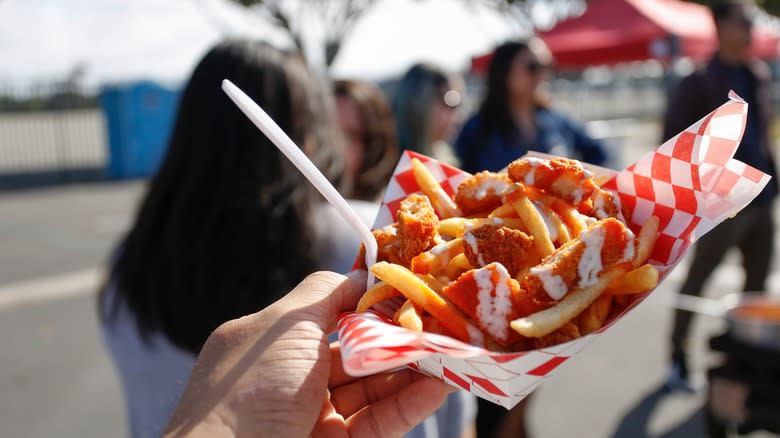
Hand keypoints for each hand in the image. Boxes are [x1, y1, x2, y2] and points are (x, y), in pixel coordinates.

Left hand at [164, 271, 455, 436]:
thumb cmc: (252, 386)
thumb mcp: (284, 325)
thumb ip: (327, 293)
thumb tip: (364, 274)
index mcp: (270, 343)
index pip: (330, 315)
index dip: (370, 305)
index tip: (411, 294)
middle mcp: (290, 377)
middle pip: (357, 352)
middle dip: (400, 339)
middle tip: (442, 326)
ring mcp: (311, 416)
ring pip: (372, 388)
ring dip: (413, 371)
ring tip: (451, 354)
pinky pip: (378, 422)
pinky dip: (410, 404)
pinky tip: (439, 386)